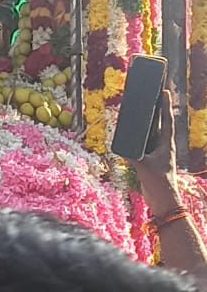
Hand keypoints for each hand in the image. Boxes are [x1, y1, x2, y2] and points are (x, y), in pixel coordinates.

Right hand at [130, 90, 179, 216]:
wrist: (163, 200)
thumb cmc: (158, 182)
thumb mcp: (144, 167)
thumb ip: (134, 156)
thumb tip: (123, 148)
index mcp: (166, 144)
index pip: (167, 120)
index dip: (165, 105)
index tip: (165, 91)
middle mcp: (163, 146)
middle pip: (159, 124)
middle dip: (156, 110)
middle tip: (152, 96)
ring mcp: (157, 153)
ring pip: (151, 134)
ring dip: (147, 123)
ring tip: (141, 111)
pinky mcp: (150, 160)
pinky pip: (144, 145)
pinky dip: (138, 138)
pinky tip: (131, 134)